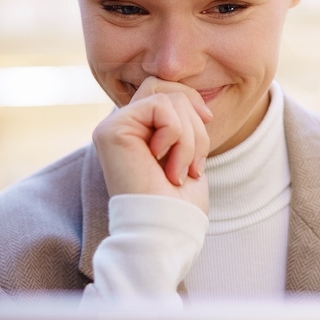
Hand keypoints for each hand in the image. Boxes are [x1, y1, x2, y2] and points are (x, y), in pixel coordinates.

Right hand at [92, 76, 213, 214]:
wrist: (165, 230)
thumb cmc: (178, 203)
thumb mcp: (187, 153)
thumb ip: (182, 123)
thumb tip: (193, 98)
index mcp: (137, 131)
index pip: (165, 90)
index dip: (191, 100)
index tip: (207, 121)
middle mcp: (120, 126)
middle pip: (166, 88)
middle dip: (194, 122)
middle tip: (194, 163)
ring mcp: (112, 126)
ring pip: (168, 98)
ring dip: (189, 137)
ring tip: (180, 171)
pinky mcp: (112, 129)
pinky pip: (160, 107)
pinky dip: (177, 135)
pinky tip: (165, 165)